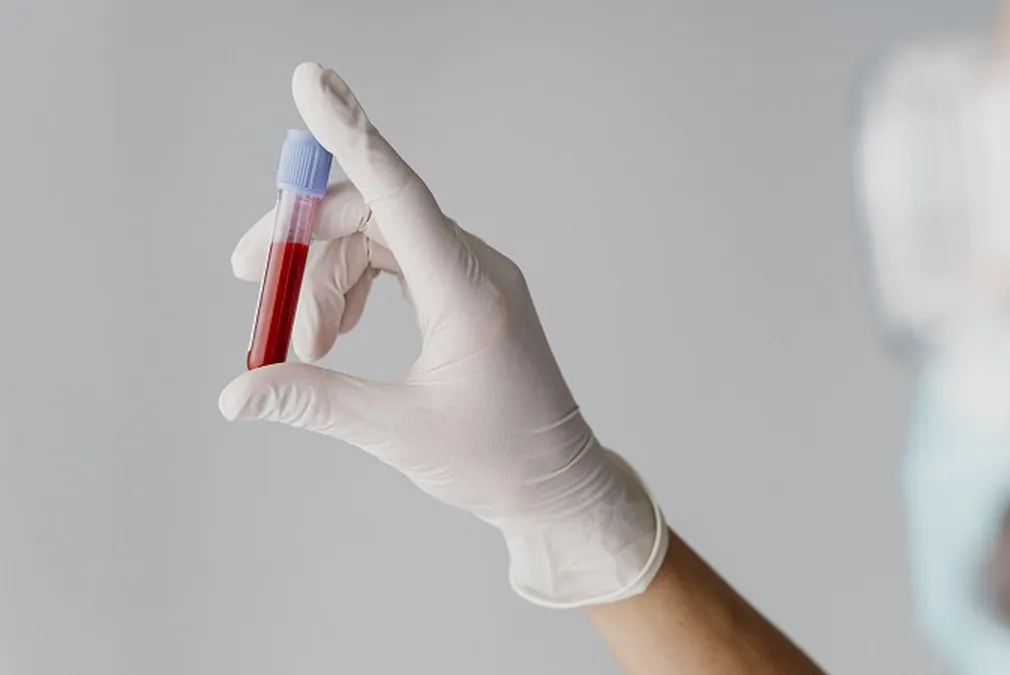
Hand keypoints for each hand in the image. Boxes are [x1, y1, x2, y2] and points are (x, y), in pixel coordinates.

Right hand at [219, 62, 666, 606]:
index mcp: (466, 289)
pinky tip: (335, 330)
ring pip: (377, 238)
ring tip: (303, 347)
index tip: (310, 81)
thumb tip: (236, 392)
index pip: (398, 192)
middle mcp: (473, 267)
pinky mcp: (467, 293)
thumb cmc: (497, 459)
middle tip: (259, 296)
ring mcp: (473, 276)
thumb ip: (313, 400)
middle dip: (304, 246)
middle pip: (370, 213)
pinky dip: (354, 285)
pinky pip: (398, 260)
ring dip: (326, 278)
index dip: (349, 135)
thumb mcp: (397, 432)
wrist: (556, 485)